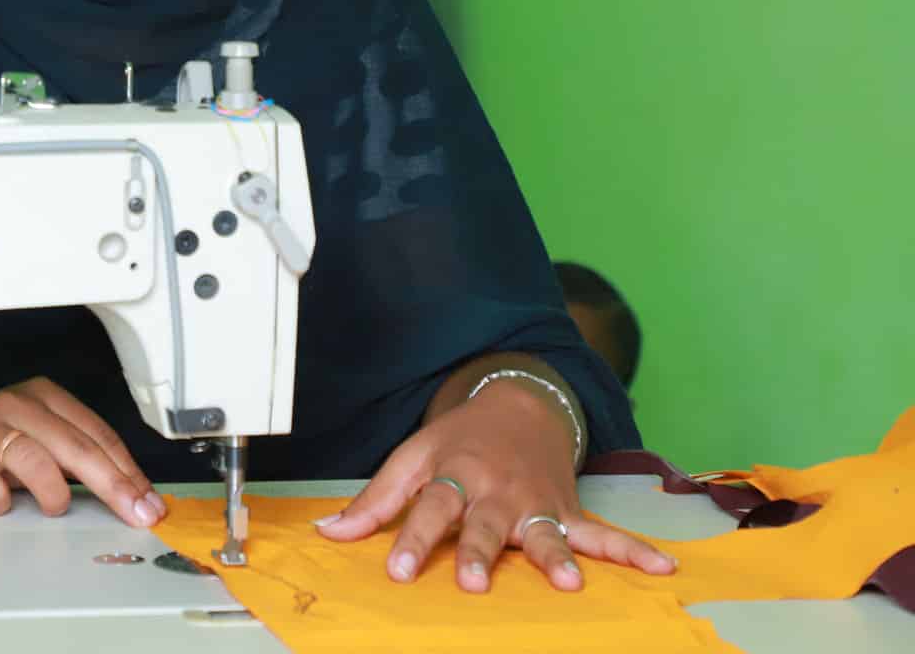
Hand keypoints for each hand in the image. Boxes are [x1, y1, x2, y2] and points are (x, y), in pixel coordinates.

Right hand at [0, 377, 166, 529]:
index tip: (149, 502)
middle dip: (114, 486)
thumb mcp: (38, 442)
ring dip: (53, 496)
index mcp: (43, 396)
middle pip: (77, 447)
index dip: (128, 471)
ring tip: (49, 505)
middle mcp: (16, 404)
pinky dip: (0, 505)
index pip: (98, 434)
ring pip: (39, 464)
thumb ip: (76, 459)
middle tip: (136, 514)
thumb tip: (130, 494)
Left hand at [315, 379, 676, 591]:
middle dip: (481, 553)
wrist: (518, 405)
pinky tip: (660, 566)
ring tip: (567, 583)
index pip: (427, 508)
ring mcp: (535, 501)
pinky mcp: (567, 510)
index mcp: (453, 473)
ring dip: (555, 557)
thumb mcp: (411, 457)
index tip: (399, 571)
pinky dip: (632, 549)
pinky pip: (601, 532)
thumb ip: (374, 500)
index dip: (412, 540)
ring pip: (543, 532)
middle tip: (476, 583)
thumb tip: (328, 534)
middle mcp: (496, 489)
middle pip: (484, 524)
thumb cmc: (457, 440)